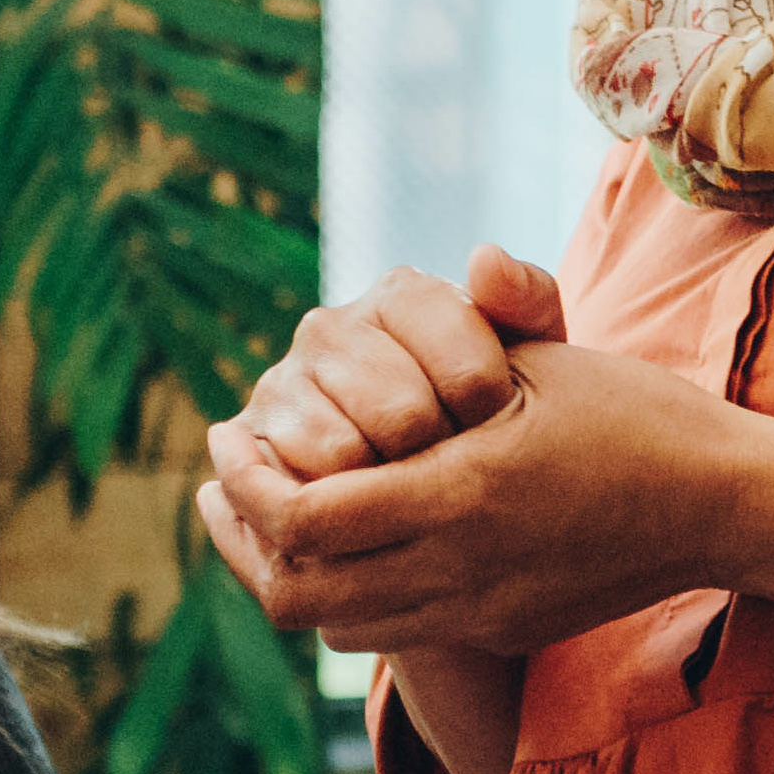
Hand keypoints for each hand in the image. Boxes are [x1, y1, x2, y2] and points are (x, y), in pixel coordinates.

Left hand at [203, 320, 731, 658]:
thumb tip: (464, 261)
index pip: (305, 520)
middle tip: (223, 485)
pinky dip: (345, 593)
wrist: (721, 509)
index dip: (247, 485)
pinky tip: (341, 540)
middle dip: (243, 540)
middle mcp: (458, 571)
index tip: (229, 436)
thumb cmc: (637, 415)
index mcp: (460, 496)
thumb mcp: (555, 358)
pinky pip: (389, 631)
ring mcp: (476, 611)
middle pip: (297, 592)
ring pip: (335, 626)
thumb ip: (485, 322)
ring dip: (287, 574)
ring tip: (267, 514)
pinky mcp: (494, 629)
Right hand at [228, 249, 562, 480]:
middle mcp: (331, 326)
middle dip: (442, 462)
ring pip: (349, 455)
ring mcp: (283, 379)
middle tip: (457, 474)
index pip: (465, 369)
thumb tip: (483, 258)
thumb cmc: (481, 413)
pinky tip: (368, 512)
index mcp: (402, 294)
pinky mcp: (246, 437)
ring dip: (389, 491)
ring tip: (412, 491)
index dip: (493, 423)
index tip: (500, 437)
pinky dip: (338, 515)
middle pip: (406, 418)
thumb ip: (527, 302)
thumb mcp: (527, 361)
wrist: (407, 478)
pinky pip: (301, 491)